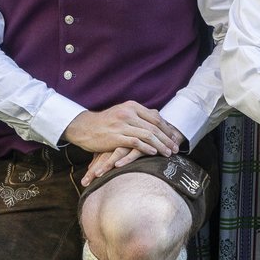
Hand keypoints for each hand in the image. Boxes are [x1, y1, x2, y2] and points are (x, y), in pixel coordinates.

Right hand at [63, 103, 182, 157]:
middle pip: (154, 127)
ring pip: (147, 135)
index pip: (155, 117)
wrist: (84, 127)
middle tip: (176, 148)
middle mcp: (128, 113)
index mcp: (131, 106)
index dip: (167, 128)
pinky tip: (153, 153)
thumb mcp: (122, 112)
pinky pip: (135, 142)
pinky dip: (146, 148)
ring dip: (160, 145)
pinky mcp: (115, 137)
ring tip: (168, 153)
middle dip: (167, 139)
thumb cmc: (105, 122)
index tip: (174, 138)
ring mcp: (121, 125)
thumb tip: (157, 114)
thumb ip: (139, 113)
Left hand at [81, 146, 143, 186]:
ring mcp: (133, 140)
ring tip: (96, 175)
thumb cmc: (144, 143)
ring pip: (116, 153)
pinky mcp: (145, 144)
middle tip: (85, 183)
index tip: (84, 182)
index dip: (92, 168)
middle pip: (105, 155)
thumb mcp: (126, 149)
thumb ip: (110, 156)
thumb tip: (92, 168)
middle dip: (95, 170)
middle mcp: (123, 140)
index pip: (101, 155)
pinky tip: (118, 165)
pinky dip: (126, 159)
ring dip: (106, 165)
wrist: (165, 132)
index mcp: (117, 142)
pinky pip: (134, 152)